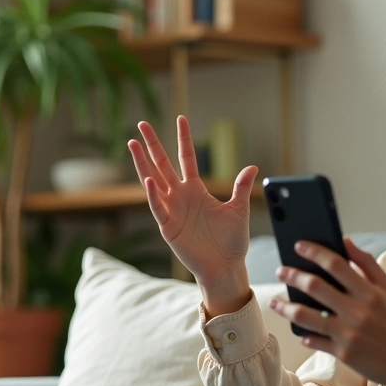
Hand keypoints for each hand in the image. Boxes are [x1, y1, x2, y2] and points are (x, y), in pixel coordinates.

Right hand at [129, 116, 258, 313]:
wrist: (226, 266)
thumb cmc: (232, 241)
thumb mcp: (239, 209)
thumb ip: (241, 188)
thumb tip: (252, 167)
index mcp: (196, 190)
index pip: (187, 158)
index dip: (184, 139)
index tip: (180, 118)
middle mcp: (181, 196)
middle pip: (163, 164)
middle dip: (153, 145)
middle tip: (141, 124)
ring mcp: (172, 210)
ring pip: (153, 181)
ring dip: (143, 164)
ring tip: (132, 144)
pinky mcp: (168, 226)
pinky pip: (159, 207)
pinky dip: (153, 194)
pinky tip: (149, 179)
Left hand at [268, 238, 385, 385]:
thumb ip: (368, 264)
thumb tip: (346, 241)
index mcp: (370, 292)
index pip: (337, 265)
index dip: (315, 252)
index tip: (298, 245)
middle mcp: (358, 311)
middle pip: (316, 287)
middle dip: (293, 276)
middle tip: (281, 271)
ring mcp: (348, 333)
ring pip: (307, 316)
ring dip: (286, 307)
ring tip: (275, 302)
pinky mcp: (343, 353)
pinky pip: (315, 341)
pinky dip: (304, 335)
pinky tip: (299, 330)